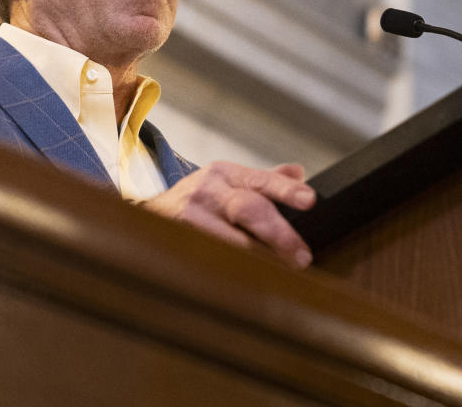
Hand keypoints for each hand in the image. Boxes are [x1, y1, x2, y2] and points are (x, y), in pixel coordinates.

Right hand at [143, 161, 315, 268]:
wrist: (151, 214)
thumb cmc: (202, 200)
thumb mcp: (229, 180)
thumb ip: (266, 180)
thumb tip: (300, 174)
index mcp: (225, 174)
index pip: (261, 180)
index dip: (285, 190)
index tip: (310, 200)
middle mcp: (207, 193)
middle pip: (247, 209)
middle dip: (278, 234)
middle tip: (301, 258)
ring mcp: (190, 220)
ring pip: (231, 243)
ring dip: (260, 261)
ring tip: (283, 276)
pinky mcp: (178, 245)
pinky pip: (212, 263)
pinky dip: (235, 275)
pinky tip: (252, 287)